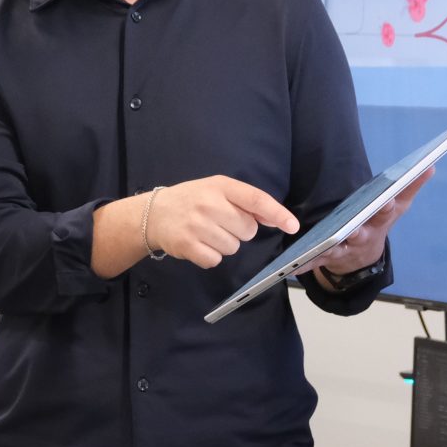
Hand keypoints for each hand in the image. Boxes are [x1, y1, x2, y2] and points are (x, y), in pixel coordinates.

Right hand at [148, 176, 299, 269]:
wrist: (154, 213)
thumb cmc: (191, 200)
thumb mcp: (216, 190)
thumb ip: (245, 201)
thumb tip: (276, 218)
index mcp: (220, 186)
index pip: (256, 200)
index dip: (277, 213)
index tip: (293, 225)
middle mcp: (209, 204)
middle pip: (248, 230)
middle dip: (240, 231)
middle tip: (220, 223)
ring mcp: (197, 225)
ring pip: (233, 247)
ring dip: (224, 244)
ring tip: (207, 233)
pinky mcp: (188, 246)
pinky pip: (216, 260)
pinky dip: (210, 256)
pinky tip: (199, 244)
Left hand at [313, 167, 431, 281]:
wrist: (364, 258)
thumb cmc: (379, 223)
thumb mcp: (397, 207)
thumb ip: (410, 187)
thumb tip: (429, 165)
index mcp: (378, 222)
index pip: (384, 212)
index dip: (386, 207)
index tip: (388, 200)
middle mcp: (361, 237)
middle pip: (359, 233)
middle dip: (357, 230)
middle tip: (353, 228)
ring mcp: (344, 249)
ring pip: (336, 248)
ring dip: (327, 248)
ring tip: (316, 246)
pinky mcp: (326, 257)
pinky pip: (314, 260)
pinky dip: (304, 264)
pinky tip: (293, 266)